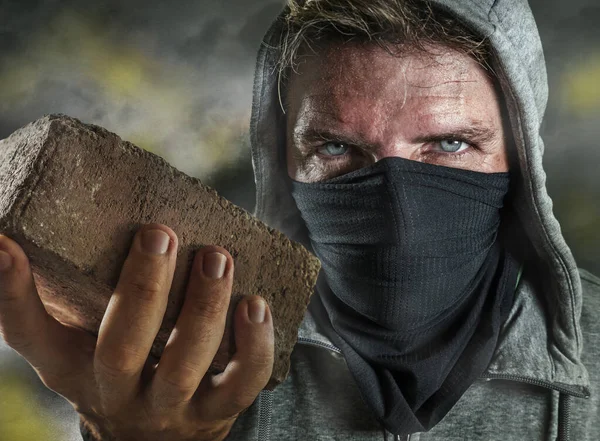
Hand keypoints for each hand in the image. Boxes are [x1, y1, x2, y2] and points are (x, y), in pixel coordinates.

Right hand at [0, 224, 273, 440]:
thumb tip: (15, 238)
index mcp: (73, 367)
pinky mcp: (218, 410)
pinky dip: (255, 344)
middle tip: (159, 234)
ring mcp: (171, 407)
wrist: (155, 438)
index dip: (12, 292)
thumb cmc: (115, 372)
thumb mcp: (77, 345)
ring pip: (186, 363)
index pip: (29, 334)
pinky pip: (242, 382)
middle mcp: (118, 392)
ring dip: (204, 308)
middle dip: (142, 288)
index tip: (6, 245)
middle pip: (121, 347)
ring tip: (217, 257)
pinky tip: (256, 304)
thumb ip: (58, 299)